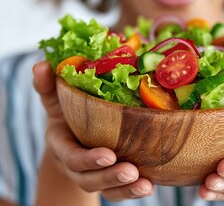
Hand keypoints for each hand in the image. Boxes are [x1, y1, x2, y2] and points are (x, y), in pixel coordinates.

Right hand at [33, 61, 153, 200]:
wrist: (71, 141)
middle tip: (131, 171)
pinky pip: (118, 193)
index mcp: (63, 146)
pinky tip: (149, 187)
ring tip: (145, 185)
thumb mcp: (56, 102)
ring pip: (106, 190)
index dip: (88, 159)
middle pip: (90, 178)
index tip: (109, 154)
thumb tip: (41, 64)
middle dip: (110, 177)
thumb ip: (49, 87)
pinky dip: (132, 192)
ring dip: (125, 189)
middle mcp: (76, 166)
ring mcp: (93, 176)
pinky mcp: (108, 182)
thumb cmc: (66, 117)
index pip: (72, 157)